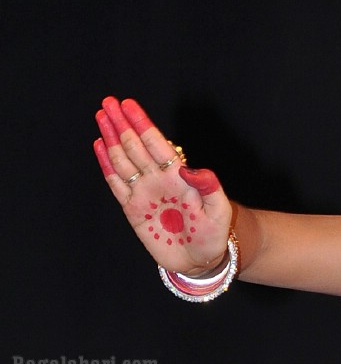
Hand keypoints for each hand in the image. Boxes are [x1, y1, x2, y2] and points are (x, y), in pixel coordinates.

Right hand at [93, 95, 231, 273]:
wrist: (200, 261)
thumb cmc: (213, 235)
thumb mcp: (219, 212)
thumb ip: (209, 188)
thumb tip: (188, 168)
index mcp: (178, 176)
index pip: (156, 144)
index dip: (142, 123)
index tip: (128, 104)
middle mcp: (158, 179)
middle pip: (136, 145)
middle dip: (122, 123)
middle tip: (108, 102)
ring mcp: (144, 193)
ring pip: (123, 160)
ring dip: (111, 138)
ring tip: (101, 116)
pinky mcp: (133, 210)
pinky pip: (117, 183)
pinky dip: (107, 165)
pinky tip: (99, 145)